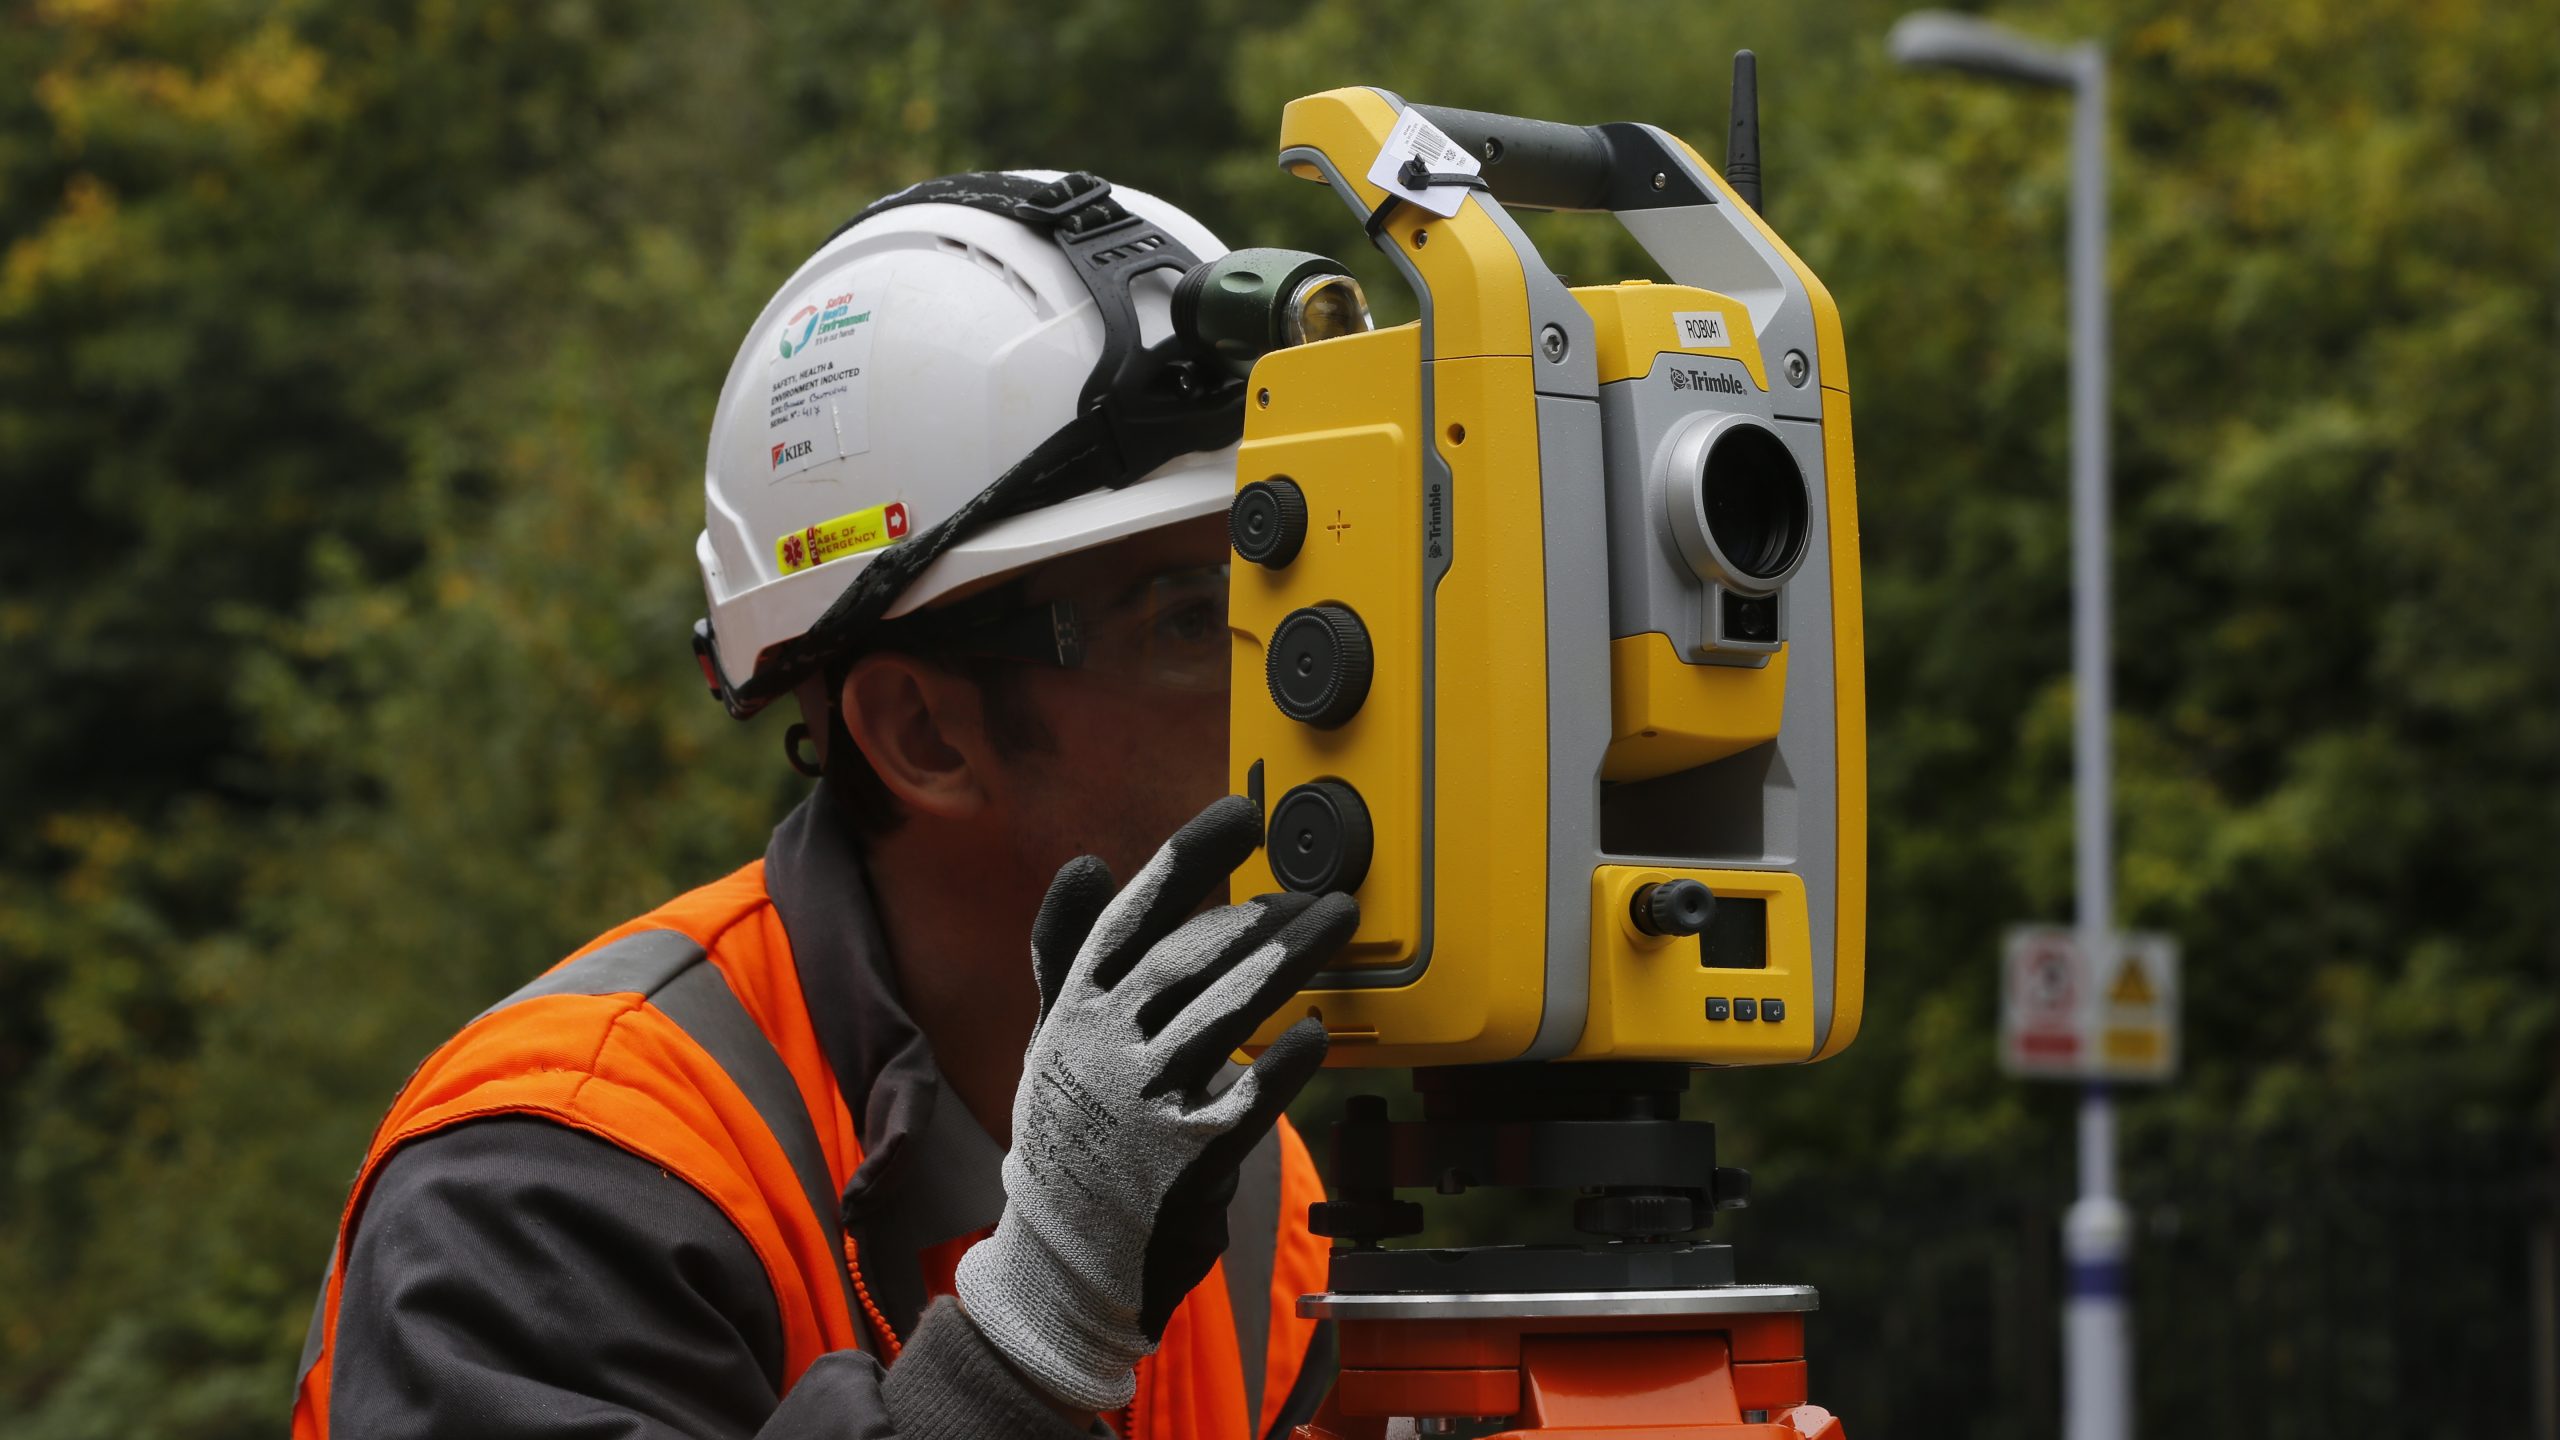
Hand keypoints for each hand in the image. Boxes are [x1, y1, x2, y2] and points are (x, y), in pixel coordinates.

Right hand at [954, 794, 1354, 1411]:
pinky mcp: (1188, 1162)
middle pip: (1189, 958)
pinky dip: (1286, 1063)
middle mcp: (1102, 1051)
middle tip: (1315, 886)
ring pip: (1226, 1014)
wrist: (1062, 1267)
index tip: (1242, 813)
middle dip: (1260, 912)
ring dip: (1289, 960)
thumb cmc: (1069, 1139)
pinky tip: (1317, 1032)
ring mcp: (1144, 1106)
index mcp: (1073, 1013)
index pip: (1131, 917)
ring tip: (1336, 921)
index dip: (1188, 858)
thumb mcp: (1052, 1041)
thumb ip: (1069, 952)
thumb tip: (1087, 865)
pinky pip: (1250, 1100)